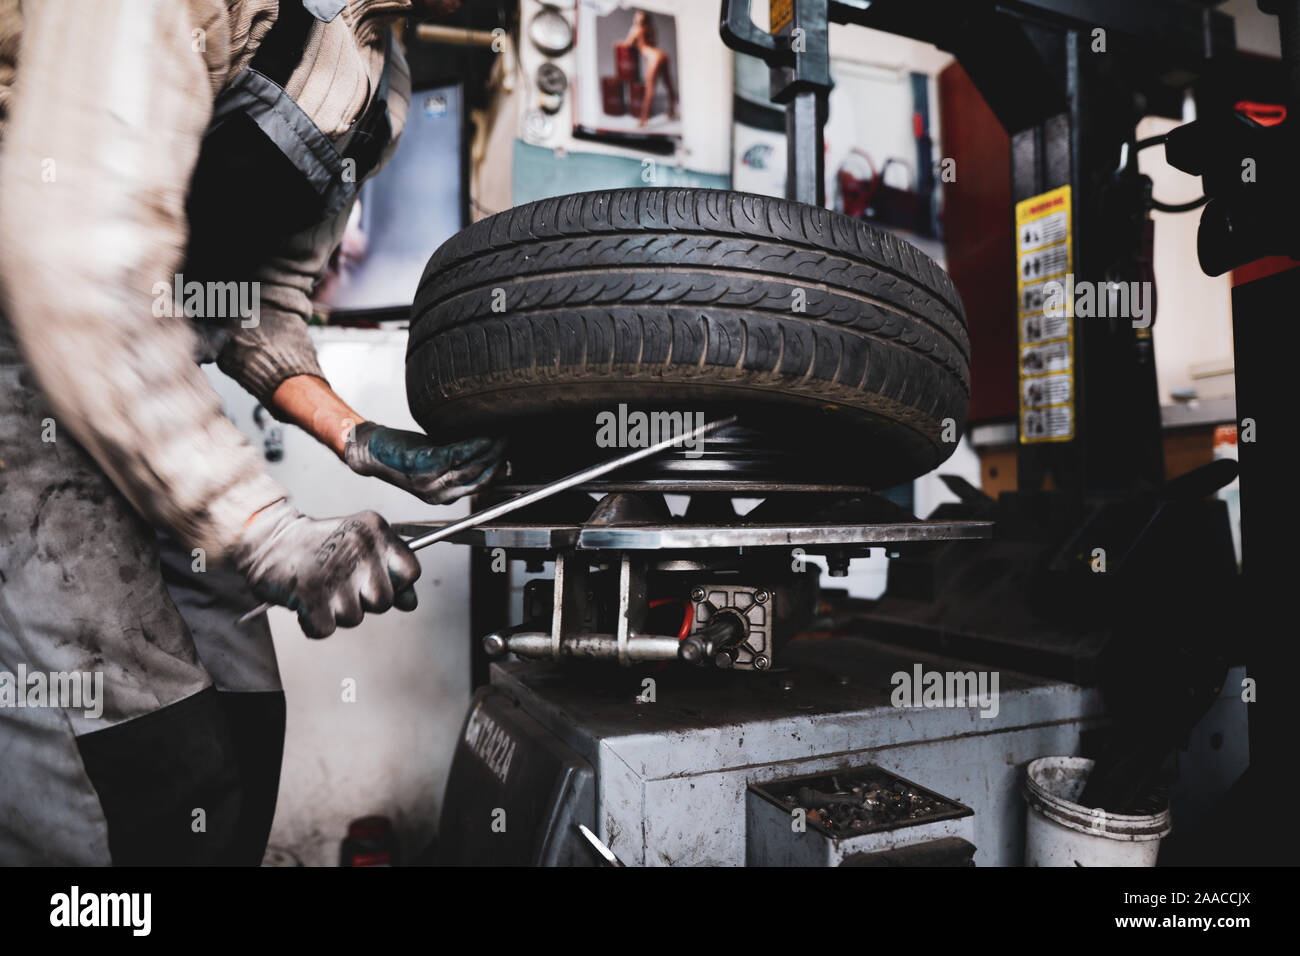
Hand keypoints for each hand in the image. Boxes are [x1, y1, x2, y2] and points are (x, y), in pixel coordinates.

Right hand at [233, 500, 419, 638]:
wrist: (268, 538)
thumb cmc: (316, 545)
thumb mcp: (359, 545)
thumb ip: (389, 571)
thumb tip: (411, 602)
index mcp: (376, 532)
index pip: (410, 572)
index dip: (396, 585)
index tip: (376, 582)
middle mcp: (360, 550)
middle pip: (383, 601)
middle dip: (363, 601)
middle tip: (340, 584)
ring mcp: (336, 574)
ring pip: (355, 618)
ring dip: (336, 611)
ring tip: (321, 588)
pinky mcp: (312, 595)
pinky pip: (326, 629)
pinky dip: (314, 623)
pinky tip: (306, 602)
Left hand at [344, 422, 504, 504]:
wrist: (371, 452)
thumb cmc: (401, 455)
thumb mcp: (434, 463)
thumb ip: (458, 462)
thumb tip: (486, 453)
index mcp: (444, 496)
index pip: (480, 486)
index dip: (499, 470)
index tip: (510, 454)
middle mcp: (439, 494)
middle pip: (480, 479)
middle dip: (499, 459)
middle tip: (510, 441)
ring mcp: (431, 481)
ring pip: (472, 468)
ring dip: (491, 451)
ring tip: (501, 436)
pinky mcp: (424, 465)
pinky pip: (457, 456)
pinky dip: (474, 446)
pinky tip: (484, 436)